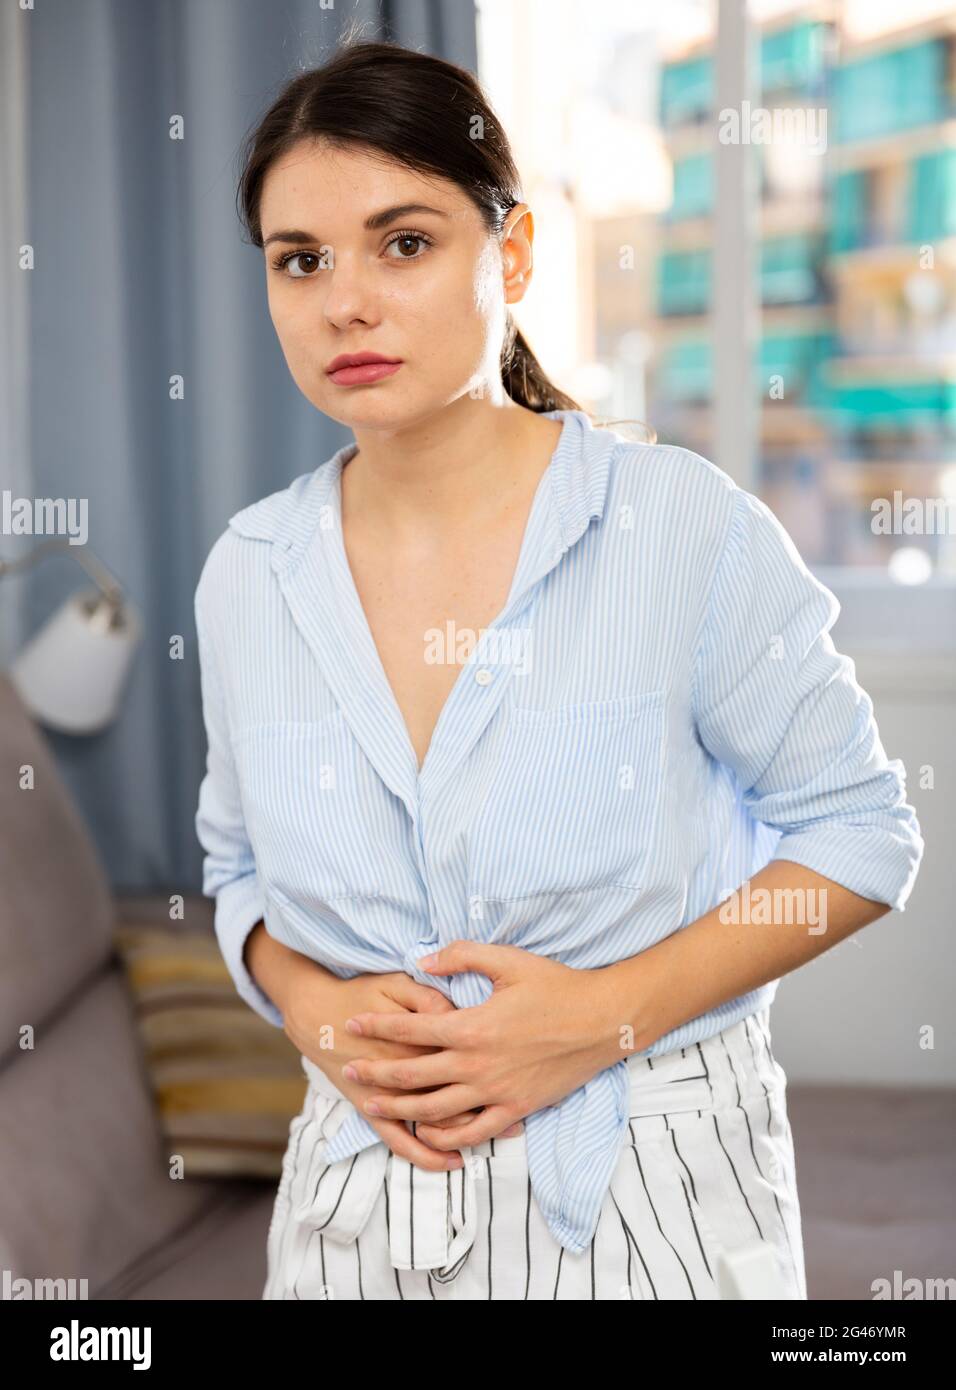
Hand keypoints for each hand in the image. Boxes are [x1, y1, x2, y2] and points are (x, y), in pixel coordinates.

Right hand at [284, 969, 520, 1171]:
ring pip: (436, 1118)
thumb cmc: (361, 991)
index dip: (495, 1051)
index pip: (463, 1047)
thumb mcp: (398, 982)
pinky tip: (454, 1160)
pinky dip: (428, 1155)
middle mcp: (402, 1069)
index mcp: (414, 1034)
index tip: (526, 1052)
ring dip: (472, 1126)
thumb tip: (456, 1012)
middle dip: (495, 1093)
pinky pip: (402, 1141)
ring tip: (508, 1128)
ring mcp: (386, 1094)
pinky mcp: (371, 1109)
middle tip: (530, 1091)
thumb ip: (430, 995)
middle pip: (457, 1087)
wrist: (315, 1011)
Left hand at [340, 941, 627, 1149]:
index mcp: (471, 1027)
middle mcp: (477, 1065)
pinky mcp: (515, 1110)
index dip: (377, 1027)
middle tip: (348, 1072)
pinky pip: (472, 1132)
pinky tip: (426, 1133)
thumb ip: (461, 956)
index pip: (410, 1030)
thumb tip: (423, 960)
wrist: (603, 1021)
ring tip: (371, 1107)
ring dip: (398, 1109)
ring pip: (433, 1110)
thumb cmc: (557, 986)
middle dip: (375, 1074)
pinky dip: (445, 1136)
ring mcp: (495, 1092)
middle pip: (412, 1075)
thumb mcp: (508, 960)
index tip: (352, 1024)